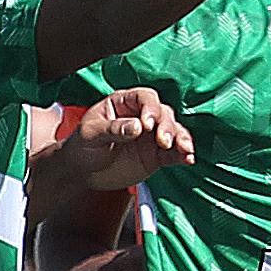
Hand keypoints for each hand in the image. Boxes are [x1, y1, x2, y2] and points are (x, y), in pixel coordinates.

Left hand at [46, 90, 193, 191]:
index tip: (148, 124)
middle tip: (163, 142)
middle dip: (167, 127)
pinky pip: (175, 153)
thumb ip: (113, 129)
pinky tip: (188, 159)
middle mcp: (141, 116)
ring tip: (183, 150)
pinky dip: (183, 155)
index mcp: (123, 103)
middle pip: (163, 114)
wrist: (82, 173)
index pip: (144, 98)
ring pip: (174, 131)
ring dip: (180, 139)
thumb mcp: (91, 135)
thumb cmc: (82, 147)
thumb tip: (137, 127)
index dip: (150, 108)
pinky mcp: (157, 155)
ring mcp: (151, 136)